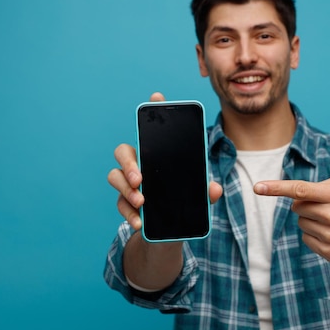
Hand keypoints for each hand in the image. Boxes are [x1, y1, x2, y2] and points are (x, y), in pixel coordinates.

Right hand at [107, 92, 222, 230]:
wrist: (170, 232)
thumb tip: (215, 188)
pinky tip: (139, 221)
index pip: (153, 129)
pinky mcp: (125, 203)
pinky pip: (120, 204)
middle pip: (123, 152)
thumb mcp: (198, 198)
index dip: (155, 110)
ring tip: (141, 202)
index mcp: (157, 156)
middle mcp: (139, 165)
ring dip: (127, 189)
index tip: (158, 97)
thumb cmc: (182, 204)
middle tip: (141, 178)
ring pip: (115, 177)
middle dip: (128, 163)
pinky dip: (129, 213)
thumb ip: (206, 192)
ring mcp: (129, 183)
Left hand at [254, 175, 329, 263]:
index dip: (276, 188)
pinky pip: (305, 238)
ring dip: (311, 220)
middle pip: (297, 207)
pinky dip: (314, 234)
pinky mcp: (329, 252)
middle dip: (306, 205)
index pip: (300, 190)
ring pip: (301, 223)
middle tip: (326, 207)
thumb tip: (293, 196)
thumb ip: (319, 185)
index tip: (257, 187)